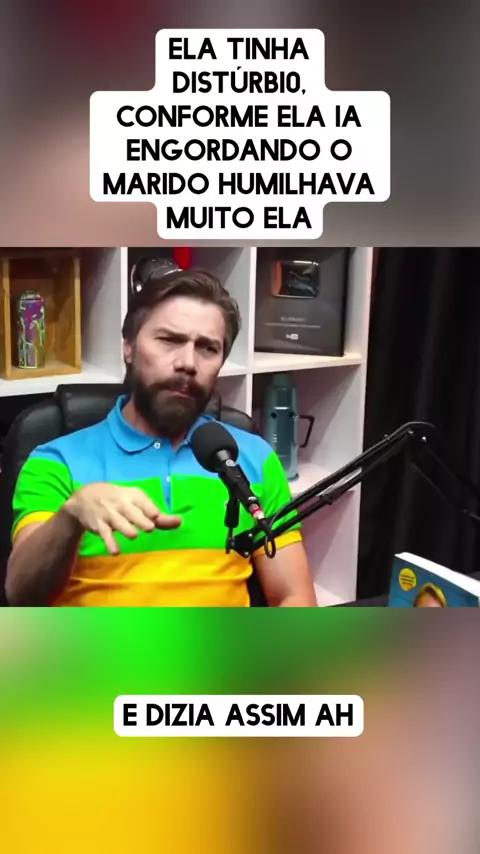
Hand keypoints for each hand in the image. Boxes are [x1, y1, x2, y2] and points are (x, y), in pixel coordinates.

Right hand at [64, 483, 180, 554]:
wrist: (85, 497)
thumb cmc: (119, 501)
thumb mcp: (136, 503)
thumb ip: (158, 516)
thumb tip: (180, 523)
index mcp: (133, 496)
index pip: (142, 500)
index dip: (149, 508)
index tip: (156, 515)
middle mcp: (121, 503)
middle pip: (131, 511)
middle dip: (140, 519)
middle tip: (150, 527)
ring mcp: (109, 514)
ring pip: (118, 522)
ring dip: (126, 529)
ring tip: (134, 536)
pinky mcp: (99, 525)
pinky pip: (105, 535)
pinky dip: (109, 543)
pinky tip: (115, 551)